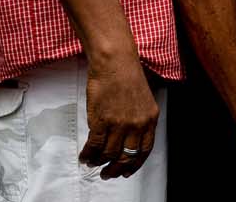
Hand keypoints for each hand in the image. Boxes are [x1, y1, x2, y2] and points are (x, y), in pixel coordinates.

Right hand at [80, 55, 159, 178]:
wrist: (115, 61)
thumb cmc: (127, 75)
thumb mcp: (143, 100)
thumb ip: (139, 120)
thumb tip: (127, 140)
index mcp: (150, 119)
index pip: (144, 150)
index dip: (135, 164)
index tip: (127, 171)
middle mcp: (137, 124)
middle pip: (126, 156)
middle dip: (116, 168)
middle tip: (108, 173)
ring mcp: (119, 123)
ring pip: (109, 153)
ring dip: (99, 161)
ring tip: (94, 163)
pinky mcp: (102, 121)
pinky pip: (94, 145)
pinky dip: (88, 154)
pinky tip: (85, 156)